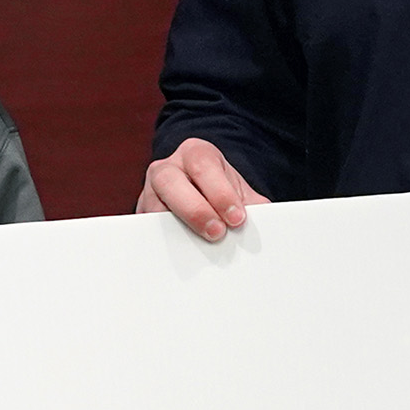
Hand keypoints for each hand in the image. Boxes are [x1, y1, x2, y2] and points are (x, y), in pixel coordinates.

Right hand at [138, 138, 269, 241]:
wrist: (198, 188)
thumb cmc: (218, 189)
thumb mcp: (236, 189)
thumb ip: (252, 204)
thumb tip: (267, 222)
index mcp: (195, 154)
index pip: (203, 166)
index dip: (220, 192)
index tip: (237, 218)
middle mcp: (167, 168)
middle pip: (170, 182)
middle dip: (195, 209)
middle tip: (217, 233)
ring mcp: (149, 191)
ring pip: (153, 207)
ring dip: (175, 229)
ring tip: (197, 249)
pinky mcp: (141, 215)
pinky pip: (147, 229)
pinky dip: (163, 242)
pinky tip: (180, 255)